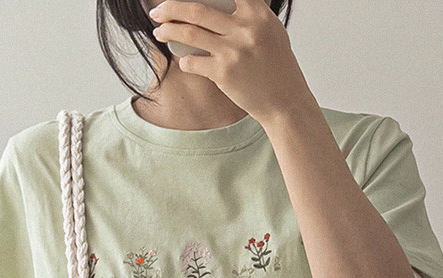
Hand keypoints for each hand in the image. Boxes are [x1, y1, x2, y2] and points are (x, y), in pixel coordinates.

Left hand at [148, 0, 311, 124]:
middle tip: (157, 11)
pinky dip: (184, 62)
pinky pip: (192, 63)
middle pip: (196, 9)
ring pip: (189, 33)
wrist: (284, 102)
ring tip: (158, 31)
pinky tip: (183, 62)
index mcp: (258, 14)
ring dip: (168, 31)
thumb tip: (228, 3)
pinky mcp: (223, 73)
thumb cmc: (278, 68)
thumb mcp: (272, 31)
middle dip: (170, 8)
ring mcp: (233, 51)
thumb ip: (252, 14)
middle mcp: (245, 29)